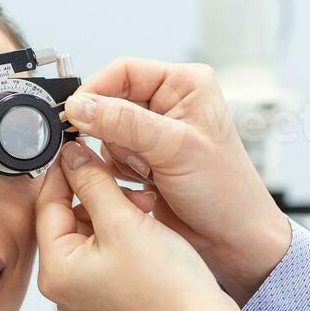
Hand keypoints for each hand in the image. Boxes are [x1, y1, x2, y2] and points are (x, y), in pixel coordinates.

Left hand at [36, 139, 253, 310]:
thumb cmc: (165, 286)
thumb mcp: (123, 220)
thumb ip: (92, 182)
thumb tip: (71, 155)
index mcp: (55, 272)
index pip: (47, 206)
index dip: (66, 171)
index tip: (79, 145)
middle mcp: (62, 288)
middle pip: (67, 220)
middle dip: (97, 194)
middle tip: (125, 182)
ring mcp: (84, 295)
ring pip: (89, 234)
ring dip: (114, 211)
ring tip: (144, 204)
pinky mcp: (107, 297)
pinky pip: (104, 252)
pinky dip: (121, 233)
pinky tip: (145, 222)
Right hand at [63, 58, 291, 304]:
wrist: (233, 239)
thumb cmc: (227, 191)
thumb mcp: (175, 148)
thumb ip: (124, 122)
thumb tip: (81, 106)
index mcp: (184, 85)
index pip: (122, 71)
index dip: (96, 92)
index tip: (76, 116)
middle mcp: (168, 104)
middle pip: (109, 103)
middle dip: (114, 135)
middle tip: (136, 157)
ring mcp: (154, 134)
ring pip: (105, 134)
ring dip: (121, 159)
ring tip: (152, 175)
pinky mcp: (144, 160)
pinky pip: (109, 159)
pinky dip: (120, 175)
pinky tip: (147, 186)